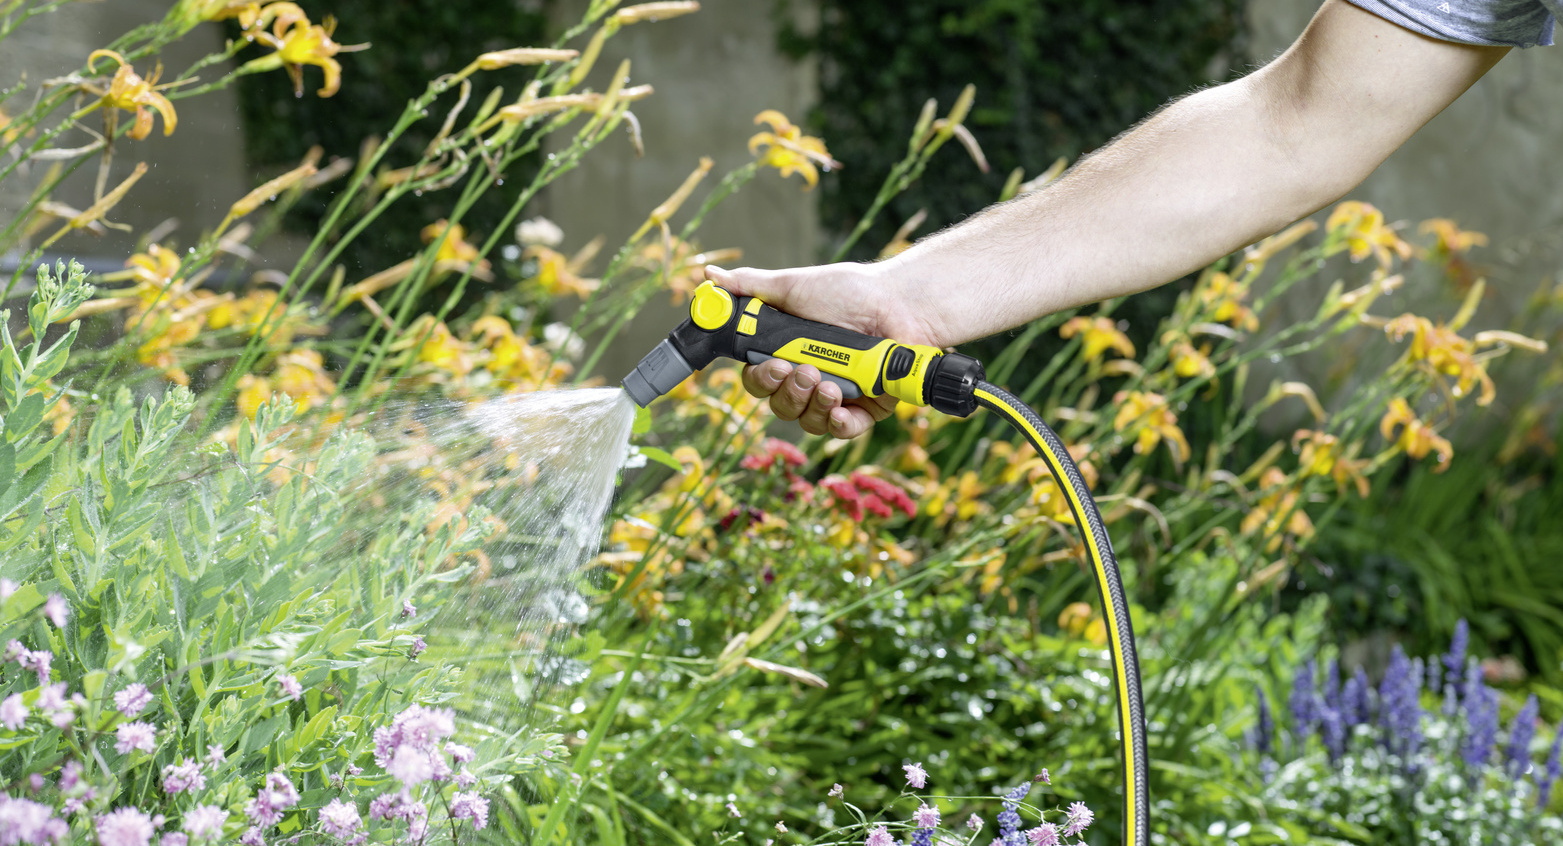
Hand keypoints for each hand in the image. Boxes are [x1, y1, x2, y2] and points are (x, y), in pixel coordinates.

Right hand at [705, 262, 948, 438]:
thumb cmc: (850, 292)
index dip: (760, 379)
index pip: (759, 380)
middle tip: (804, 370)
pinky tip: (842, 408)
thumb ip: (751, 287)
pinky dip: (839, 423)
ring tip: (829, 383)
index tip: (770, 364)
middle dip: (788, 392)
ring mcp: (837, 397)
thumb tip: (709, 279)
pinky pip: (843, 431)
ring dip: (813, 405)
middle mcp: (808, 379)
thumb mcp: (795, 286)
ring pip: (808, 421)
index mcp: (787, 353)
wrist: (900, 303)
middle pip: (780, 405)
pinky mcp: (866, 410)